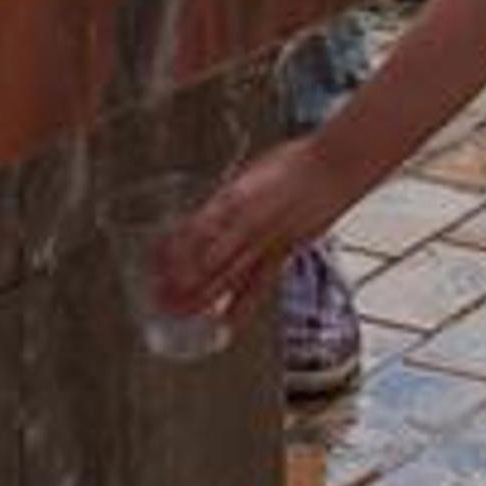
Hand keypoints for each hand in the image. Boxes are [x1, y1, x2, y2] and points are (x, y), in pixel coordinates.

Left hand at [153, 142, 332, 323]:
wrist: (333, 167)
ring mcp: (267, 241)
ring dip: (202, 297)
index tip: (152, 264)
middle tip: (158, 299)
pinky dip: (241, 306)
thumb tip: (206, 218)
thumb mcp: (247, 175)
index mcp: (232, 199)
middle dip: (179, 281)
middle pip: (205, 259)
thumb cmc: (292, 163)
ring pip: (228, 276)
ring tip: (181, 313)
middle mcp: (247, 223)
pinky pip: (259, 285)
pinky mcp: (286, 253)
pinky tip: (228, 322)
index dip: (171, 251)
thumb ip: (226, 201)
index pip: (192, 230)